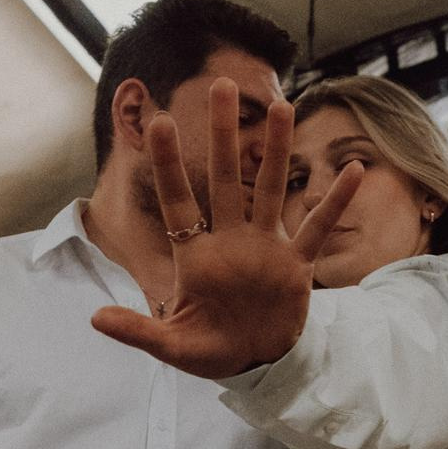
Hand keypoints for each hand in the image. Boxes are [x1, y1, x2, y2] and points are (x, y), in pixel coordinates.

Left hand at [90, 80, 360, 377]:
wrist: (254, 363)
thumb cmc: (209, 350)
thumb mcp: (171, 345)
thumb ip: (138, 331)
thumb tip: (94, 319)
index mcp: (196, 254)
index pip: (178, 201)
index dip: (168, 164)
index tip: (158, 122)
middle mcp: (229, 240)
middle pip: (225, 178)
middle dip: (222, 134)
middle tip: (221, 85)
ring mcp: (264, 247)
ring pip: (269, 189)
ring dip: (276, 150)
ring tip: (281, 107)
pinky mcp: (296, 265)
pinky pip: (316, 227)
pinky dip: (334, 202)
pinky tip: (353, 170)